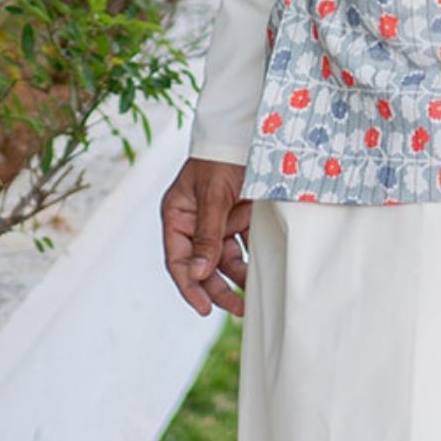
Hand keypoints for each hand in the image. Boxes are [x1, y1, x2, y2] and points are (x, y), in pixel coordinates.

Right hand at [161, 156, 250, 318]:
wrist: (250, 131)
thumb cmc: (222, 157)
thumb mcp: (213, 196)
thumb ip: (207, 236)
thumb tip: (197, 274)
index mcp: (177, 216)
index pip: (178, 260)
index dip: (189, 286)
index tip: (205, 308)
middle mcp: (194, 222)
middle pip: (202, 265)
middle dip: (218, 288)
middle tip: (238, 309)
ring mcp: (218, 221)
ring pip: (225, 259)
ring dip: (238, 277)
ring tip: (254, 294)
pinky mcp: (240, 217)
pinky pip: (245, 245)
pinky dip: (252, 259)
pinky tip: (264, 271)